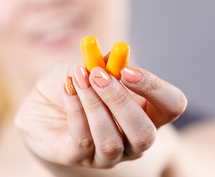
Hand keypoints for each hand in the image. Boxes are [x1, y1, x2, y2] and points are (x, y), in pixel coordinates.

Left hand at [15, 61, 186, 168]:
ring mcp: (108, 155)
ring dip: (93, 104)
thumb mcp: (88, 65)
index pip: (171, 106)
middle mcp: (132, 139)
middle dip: (120, 100)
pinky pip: (83, 141)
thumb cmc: (74, 82)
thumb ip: (104, 62)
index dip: (154, 88)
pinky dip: (75, 109)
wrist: (43, 101)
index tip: (126, 69)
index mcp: (145, 113)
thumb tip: (117, 56)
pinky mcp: (80, 159)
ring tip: (78, 77)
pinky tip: (67, 88)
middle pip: (145, 133)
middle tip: (97, 73)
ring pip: (111, 141)